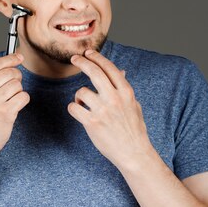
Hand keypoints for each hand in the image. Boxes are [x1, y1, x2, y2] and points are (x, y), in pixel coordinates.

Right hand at [0, 53, 29, 158]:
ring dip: (18, 91)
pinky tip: (14, 108)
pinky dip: (22, 101)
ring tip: (9, 101)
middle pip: (10, 72)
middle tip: (13, 86)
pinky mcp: (5, 113)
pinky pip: (23, 97)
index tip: (19, 57)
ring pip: (18, 85)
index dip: (11, 58)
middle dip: (16, 77)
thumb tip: (12, 59)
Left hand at [68, 49, 153, 167]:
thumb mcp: (133, 105)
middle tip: (74, 58)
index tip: (88, 53)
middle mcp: (114, 98)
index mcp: (126, 92)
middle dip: (82, 62)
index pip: (110, 68)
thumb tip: (120, 71)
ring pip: (81, 91)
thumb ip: (124, 89)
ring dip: (79, 96)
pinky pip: (73, 107)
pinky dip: (74, 108)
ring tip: (85, 105)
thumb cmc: (134, 129)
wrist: (133, 153)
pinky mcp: (92, 123)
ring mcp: (102, 110)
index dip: (97, 57)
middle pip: (94, 72)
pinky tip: (80, 113)